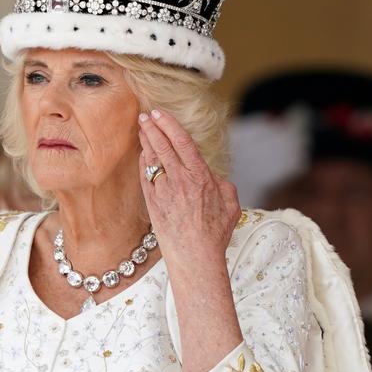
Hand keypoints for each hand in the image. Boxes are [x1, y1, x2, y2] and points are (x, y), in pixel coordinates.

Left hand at [138, 109, 241, 267]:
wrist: (195, 257)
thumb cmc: (215, 234)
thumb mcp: (230, 204)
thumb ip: (223, 185)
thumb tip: (214, 177)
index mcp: (201, 176)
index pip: (183, 142)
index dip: (170, 124)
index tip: (160, 113)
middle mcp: (181, 180)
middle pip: (163, 145)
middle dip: (152, 127)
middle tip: (145, 115)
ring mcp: (164, 191)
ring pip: (152, 158)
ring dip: (146, 141)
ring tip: (141, 128)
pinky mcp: (152, 202)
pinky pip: (145, 176)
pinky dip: (143, 162)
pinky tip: (142, 154)